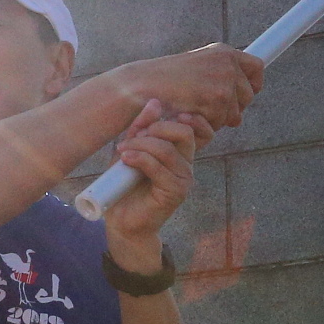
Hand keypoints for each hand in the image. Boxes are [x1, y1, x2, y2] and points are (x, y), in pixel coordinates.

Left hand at [99, 103, 212, 251]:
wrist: (122, 220)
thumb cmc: (125, 184)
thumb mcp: (130, 148)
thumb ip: (141, 128)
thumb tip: (155, 102)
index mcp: (181, 153)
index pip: (201, 130)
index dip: (190, 118)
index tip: (164, 114)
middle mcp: (187, 165)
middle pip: (184, 133)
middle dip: (156, 128)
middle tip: (134, 137)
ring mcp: (183, 179)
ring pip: (166, 149)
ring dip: (141, 145)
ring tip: (123, 151)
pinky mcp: (175, 193)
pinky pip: (158, 167)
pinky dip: (139, 159)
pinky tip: (125, 159)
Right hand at [107, 45, 263, 134]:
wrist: (143, 85)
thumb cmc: (166, 82)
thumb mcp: (197, 71)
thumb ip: (220, 79)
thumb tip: (244, 107)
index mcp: (223, 52)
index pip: (256, 68)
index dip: (253, 85)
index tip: (246, 95)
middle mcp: (227, 63)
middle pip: (249, 95)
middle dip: (233, 107)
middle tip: (210, 109)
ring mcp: (224, 81)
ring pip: (235, 113)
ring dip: (217, 118)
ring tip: (193, 109)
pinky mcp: (217, 99)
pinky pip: (220, 123)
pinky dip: (204, 124)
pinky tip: (188, 113)